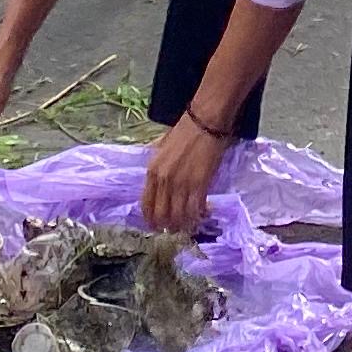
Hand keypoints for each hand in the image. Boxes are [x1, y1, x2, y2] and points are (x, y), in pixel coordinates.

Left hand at [139, 107, 226, 232]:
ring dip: (184, 224)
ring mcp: (182, 184)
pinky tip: (204, 213)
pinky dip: (199, 215)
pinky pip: (196, 209)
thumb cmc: (184, 131)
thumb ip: (156, 166)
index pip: (147, 205)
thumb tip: (154, 177)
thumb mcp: (160, 147)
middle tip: (175, 229)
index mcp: (152, 172)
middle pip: (162, 215)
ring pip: (179, 216)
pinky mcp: (200, 184)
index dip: (151, 221)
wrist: (205, 122)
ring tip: (190, 224)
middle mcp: (164, 181)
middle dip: (168, 226)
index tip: (156, 227)